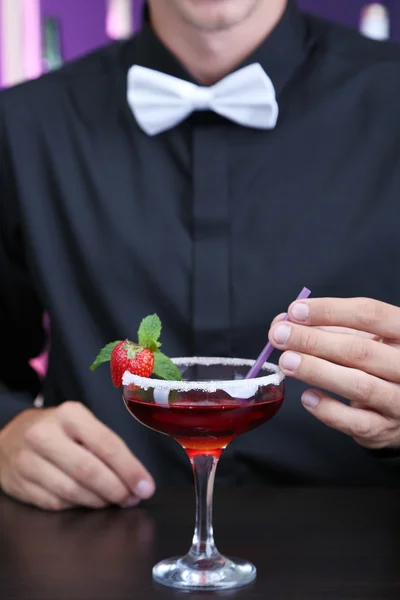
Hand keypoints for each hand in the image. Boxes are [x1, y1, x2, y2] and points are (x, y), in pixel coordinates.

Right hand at [0, 402, 154, 510]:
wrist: (8, 439)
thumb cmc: (57, 432)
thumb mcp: (80, 424)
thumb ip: (104, 445)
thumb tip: (135, 479)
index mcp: (69, 415)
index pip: (106, 444)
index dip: (130, 469)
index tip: (146, 487)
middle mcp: (45, 434)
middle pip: (89, 471)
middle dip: (116, 489)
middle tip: (132, 499)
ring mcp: (29, 461)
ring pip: (72, 491)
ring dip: (99, 502)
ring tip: (113, 502)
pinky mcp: (20, 485)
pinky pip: (56, 503)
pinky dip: (77, 506)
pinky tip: (87, 502)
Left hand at [269, 298, 399, 449]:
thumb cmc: (376, 363)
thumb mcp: (363, 337)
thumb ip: (328, 327)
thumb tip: (285, 321)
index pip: (371, 314)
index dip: (330, 310)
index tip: (296, 310)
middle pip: (360, 350)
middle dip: (314, 341)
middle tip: (280, 335)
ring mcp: (399, 400)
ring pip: (359, 385)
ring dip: (316, 371)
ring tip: (286, 361)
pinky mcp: (385, 429)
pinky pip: (355, 422)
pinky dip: (327, 409)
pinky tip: (307, 396)